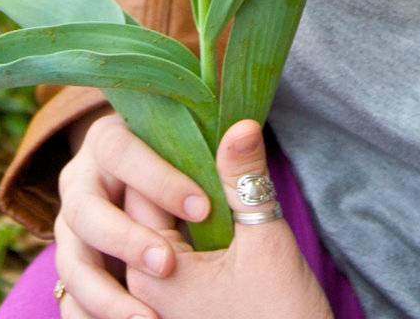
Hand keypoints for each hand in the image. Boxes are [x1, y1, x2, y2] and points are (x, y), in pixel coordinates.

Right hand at [54, 109, 212, 318]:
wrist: (150, 189)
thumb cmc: (181, 163)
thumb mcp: (204, 165)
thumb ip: (224, 159)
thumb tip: (247, 130)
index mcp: (106, 142)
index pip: (118, 150)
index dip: (156, 179)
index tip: (202, 209)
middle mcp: (80, 184)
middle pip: (83, 210)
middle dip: (124, 238)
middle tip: (167, 264)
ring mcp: (72, 230)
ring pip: (71, 262)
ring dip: (103, 294)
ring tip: (146, 318)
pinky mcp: (78, 267)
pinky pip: (70, 300)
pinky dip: (89, 316)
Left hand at [124, 119, 334, 318]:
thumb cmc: (280, 318)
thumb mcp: (266, 241)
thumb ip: (245, 179)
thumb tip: (240, 121)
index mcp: (152, 269)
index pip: (142, 187)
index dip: (172, 150)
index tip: (200, 125)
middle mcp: (139, 291)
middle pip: (142, 210)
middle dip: (170, 177)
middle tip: (208, 146)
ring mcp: (152, 308)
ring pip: (151, 236)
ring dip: (174, 209)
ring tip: (212, 185)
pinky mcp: (171, 315)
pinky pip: (160, 264)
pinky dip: (178, 238)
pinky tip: (208, 224)